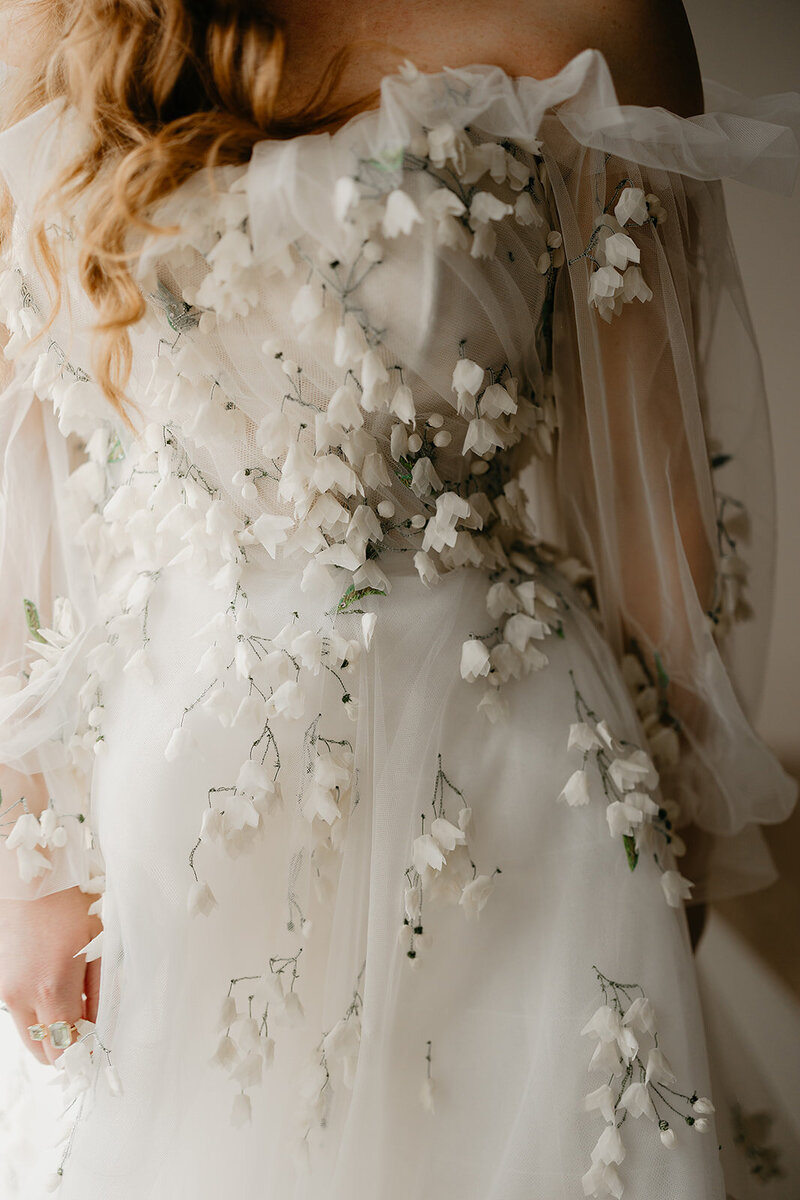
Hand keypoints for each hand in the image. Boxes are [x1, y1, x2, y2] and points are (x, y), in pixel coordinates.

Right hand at [0, 886, 102, 1065]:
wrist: (34, 880)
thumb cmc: (72, 906)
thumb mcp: (99, 945)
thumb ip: (101, 993)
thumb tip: (103, 1026)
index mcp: (51, 988)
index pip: (65, 1048)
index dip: (84, 1054)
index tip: (99, 1049)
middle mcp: (22, 996)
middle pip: (43, 1051)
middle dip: (67, 1048)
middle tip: (88, 1029)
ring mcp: (5, 991)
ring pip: (29, 1034)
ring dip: (51, 1031)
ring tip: (73, 1004)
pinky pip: (19, 1012)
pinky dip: (37, 1011)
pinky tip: (54, 986)